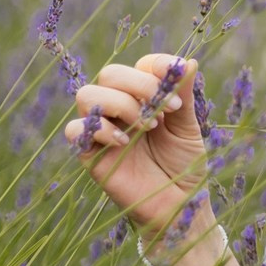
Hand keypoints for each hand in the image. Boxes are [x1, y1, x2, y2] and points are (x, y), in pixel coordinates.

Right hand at [66, 54, 206, 234]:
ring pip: (87, 94)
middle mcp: (120, 108)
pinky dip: (100, 129)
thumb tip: (190, 61)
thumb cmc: (185, 166)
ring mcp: (102, 130)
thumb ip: (184, 95)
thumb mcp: (188, 127)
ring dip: (120, 104)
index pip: (141, 65)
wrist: (179, 204)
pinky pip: (75, 129)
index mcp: (146, 97)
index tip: (180, 92)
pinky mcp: (89, 154)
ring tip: (147, 127)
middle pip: (110, 73)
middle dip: (139, 85)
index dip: (158, 69)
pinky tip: (126, 143)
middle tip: (165, 111)